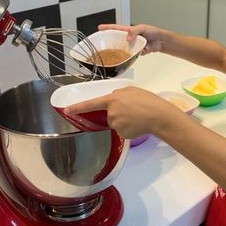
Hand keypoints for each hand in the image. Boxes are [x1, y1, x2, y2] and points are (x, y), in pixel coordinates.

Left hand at [64, 86, 183, 138]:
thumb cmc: (147, 100)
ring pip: (116, 123)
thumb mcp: (131, 90)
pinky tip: (138, 124)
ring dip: (124, 121)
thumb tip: (113, 100)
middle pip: (108, 114)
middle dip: (117, 112)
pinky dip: (129, 128)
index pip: (91, 104)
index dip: (78, 107)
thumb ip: (118, 94)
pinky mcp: (123, 134)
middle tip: (132, 109)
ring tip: (137, 116)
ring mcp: (116, 125)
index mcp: (112, 100)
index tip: (66, 110)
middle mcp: (111, 113)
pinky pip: (122, 131)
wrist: (159, 116)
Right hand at [98, 23, 162, 54]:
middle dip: (110, 42)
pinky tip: (128, 56)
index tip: (99, 28)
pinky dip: (129, 56)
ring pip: (122, 49)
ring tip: (115, 52)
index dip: (107, 28)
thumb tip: (128, 38)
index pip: (115, 28)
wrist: (160, 41)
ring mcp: (131, 45)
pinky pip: (130, 55)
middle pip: (116, 40)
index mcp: (128, 30)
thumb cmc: (153, 31)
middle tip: (102, 45)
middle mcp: (128, 38)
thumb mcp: (143, 28)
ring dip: (119, 51)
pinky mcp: (135, 52)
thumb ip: (134, 31)